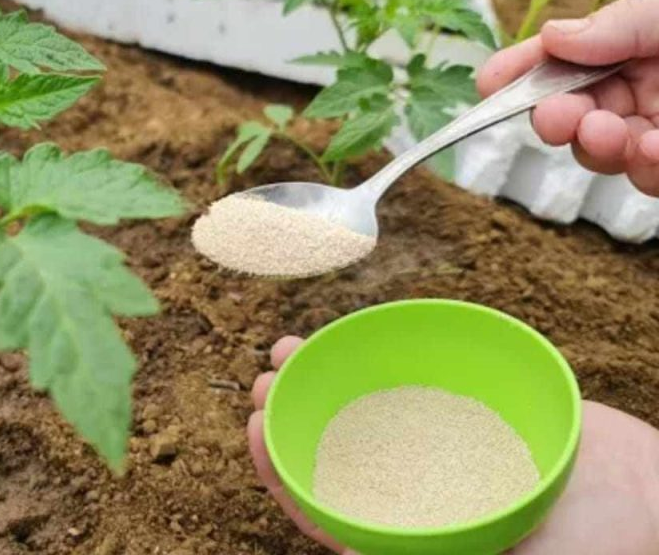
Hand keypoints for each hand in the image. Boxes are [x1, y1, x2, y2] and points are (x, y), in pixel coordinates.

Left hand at [248, 336, 658, 554]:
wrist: (651, 494)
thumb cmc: (601, 544)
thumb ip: (452, 552)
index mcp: (411, 536)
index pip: (325, 513)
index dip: (280, 476)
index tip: (254, 432)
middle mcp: (411, 496)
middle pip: (330, 458)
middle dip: (286, 419)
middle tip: (260, 384)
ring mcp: (430, 454)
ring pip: (357, 418)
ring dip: (316, 384)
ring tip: (284, 350)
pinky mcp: (454, 417)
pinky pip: (402, 390)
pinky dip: (369, 363)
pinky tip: (346, 339)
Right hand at [476, 0, 658, 194]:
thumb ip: (619, 24)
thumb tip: (552, 35)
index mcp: (630, 49)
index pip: (562, 63)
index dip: (522, 72)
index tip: (488, 83)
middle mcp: (638, 93)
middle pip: (569, 113)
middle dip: (554, 117)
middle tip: (556, 117)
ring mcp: (651, 134)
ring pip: (599, 153)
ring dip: (595, 148)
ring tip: (610, 134)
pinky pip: (647, 180)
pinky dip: (645, 170)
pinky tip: (653, 150)